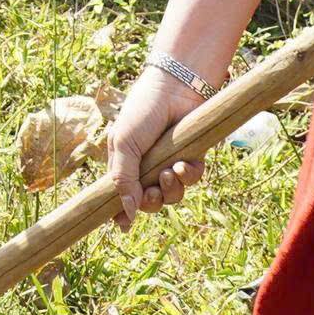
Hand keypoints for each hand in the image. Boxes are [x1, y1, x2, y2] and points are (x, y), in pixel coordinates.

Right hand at [104, 69, 207, 230]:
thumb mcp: (123, 144)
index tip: (123, 226)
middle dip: (151, 202)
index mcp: (125, 163)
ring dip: (171, 189)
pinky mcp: (192, 157)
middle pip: (149, 202)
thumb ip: (123, 180)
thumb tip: (125, 216)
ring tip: (170, 172)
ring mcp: (170, 163)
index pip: (121, 196)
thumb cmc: (142, 112)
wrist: (175, 88)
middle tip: (152, 193)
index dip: (122, 213)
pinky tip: (184, 163)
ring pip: (173, 195)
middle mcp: (147, 167)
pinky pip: (192, 179)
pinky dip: (189, 175)